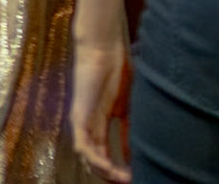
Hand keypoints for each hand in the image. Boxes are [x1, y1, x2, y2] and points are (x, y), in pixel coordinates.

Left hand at [71, 38, 132, 181]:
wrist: (105, 48)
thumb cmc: (118, 69)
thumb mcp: (129, 106)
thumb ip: (131, 129)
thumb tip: (140, 152)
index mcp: (101, 122)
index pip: (106, 154)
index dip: (119, 169)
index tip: (137, 176)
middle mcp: (89, 125)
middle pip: (96, 159)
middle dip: (112, 175)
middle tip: (131, 181)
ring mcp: (82, 121)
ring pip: (88, 156)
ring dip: (105, 171)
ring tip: (124, 179)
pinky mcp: (78, 115)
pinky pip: (82, 144)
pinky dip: (94, 159)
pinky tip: (108, 168)